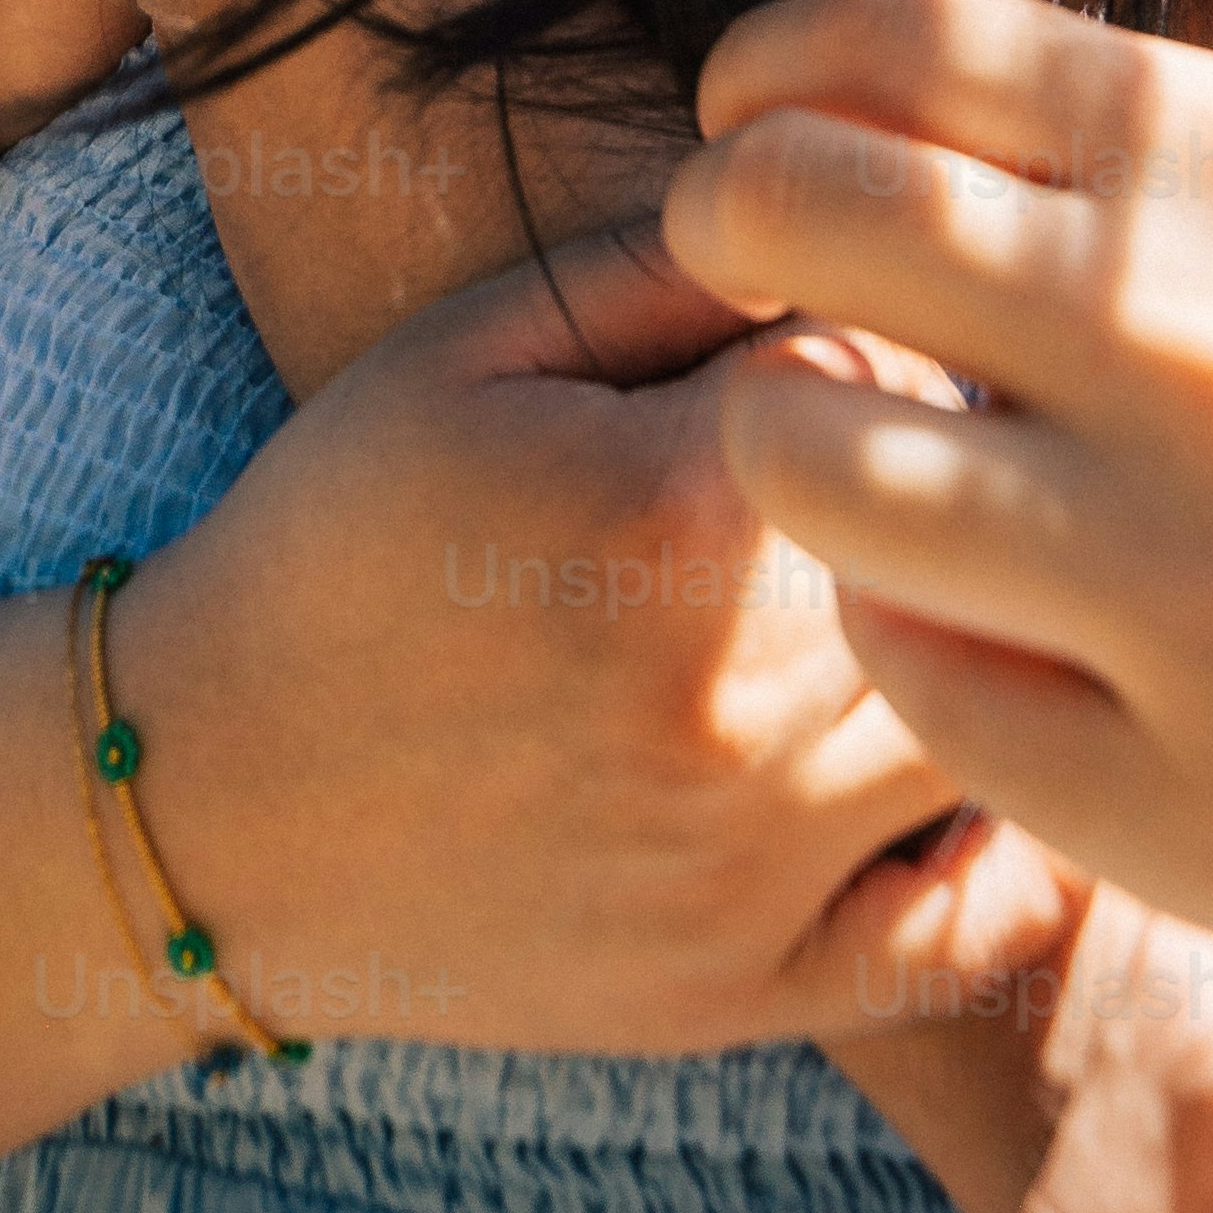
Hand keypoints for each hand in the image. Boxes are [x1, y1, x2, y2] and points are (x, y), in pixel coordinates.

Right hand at [120, 212, 1074, 1058]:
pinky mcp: (748, 988)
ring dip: (994, 642)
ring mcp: (755, 865)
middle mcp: (745, 703)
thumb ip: (678, 266)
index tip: (847, 340)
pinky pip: (971, 930)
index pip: (921, 371)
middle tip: (899, 465)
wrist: (205, 794)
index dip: (897, 336)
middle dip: (963, 485)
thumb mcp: (474, 346)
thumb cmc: (342, 532)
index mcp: (683, 514)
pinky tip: (971, 767)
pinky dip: (1006, 848)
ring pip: (1006, 720)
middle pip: (990, 547)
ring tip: (930, 592)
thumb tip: (864, 224)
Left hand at [660, 0, 1212, 1086]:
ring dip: (791, 454)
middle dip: (729, 235)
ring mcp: (1200, 592)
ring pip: (802, 457)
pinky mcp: (1206, 817)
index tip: (756, 128)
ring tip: (866, 476)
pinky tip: (998, 642)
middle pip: (791, 209)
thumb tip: (878, 134)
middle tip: (751, 296)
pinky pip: (919, 682)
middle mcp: (1210, 349)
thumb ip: (1160, 190)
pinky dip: (920, 647)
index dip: (772, 81)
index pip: (884, 39)